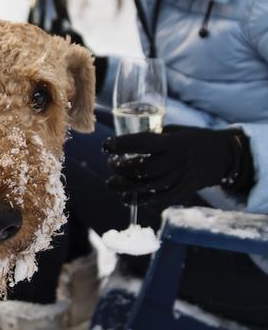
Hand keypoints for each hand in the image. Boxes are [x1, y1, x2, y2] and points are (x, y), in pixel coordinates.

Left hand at [102, 125, 253, 205]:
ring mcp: (180, 178)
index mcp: (174, 142)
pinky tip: (127, 198)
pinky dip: (141, 200)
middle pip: (144, 168)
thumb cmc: (195, 139)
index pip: (143, 143)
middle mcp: (177, 161)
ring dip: (126, 187)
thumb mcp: (176, 131)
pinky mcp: (183, 191)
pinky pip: (160, 199)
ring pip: (149, 186)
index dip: (122, 145)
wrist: (225, 156)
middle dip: (122, 168)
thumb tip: (126, 142)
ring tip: (112, 183)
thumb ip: (154, 137)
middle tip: (112, 165)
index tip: (106, 146)